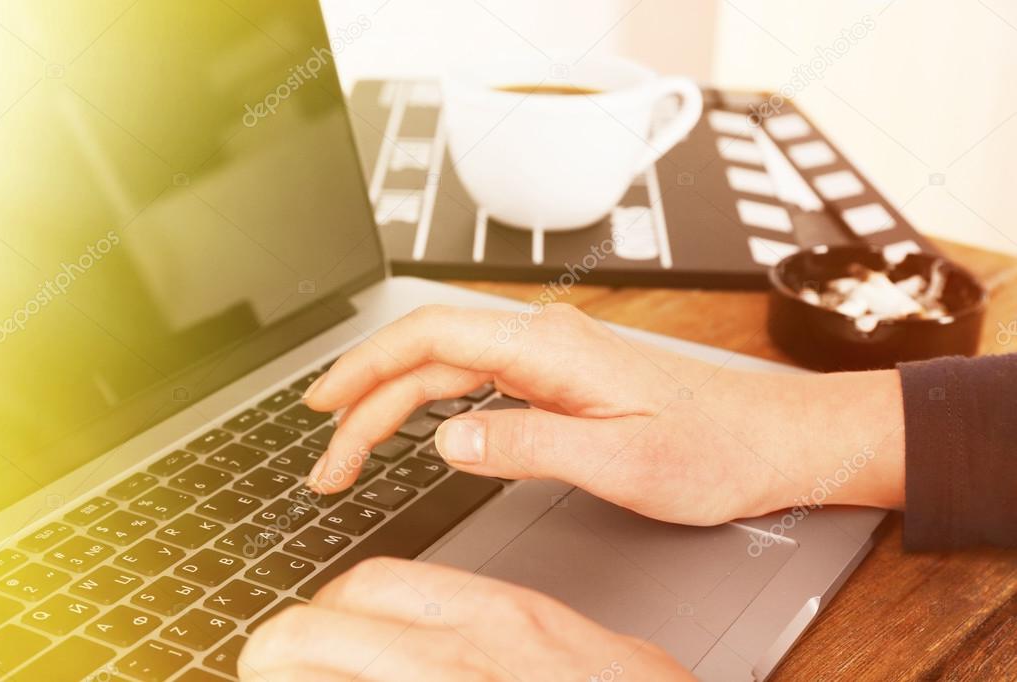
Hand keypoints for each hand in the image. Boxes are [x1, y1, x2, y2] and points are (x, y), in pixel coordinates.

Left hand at [239, 557, 692, 680]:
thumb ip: (498, 633)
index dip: (326, 607)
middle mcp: (460, 663)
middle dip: (278, 648)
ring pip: (316, 671)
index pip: (372, 583)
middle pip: (317, 631)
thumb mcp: (564, 647)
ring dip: (285, 676)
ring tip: (275, 678)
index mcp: (498, 619)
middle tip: (268, 662)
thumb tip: (439, 638)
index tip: (312, 628)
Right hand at [305, 303, 904, 524]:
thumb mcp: (622, 462)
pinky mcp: (559, 376)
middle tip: (327, 460)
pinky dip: (430, 404)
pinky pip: (476, 380)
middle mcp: (546, 340)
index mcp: (554, 348)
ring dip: (392, 403)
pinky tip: (412, 425)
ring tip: (350, 447)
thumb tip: (449, 441)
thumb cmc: (715, 449)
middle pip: (428, 352)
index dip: (367, 366)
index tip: (324, 407)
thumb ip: (531, 446)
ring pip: (447, 367)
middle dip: (366, 399)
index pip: (433, 337)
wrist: (771, 441)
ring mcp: (551, 355)